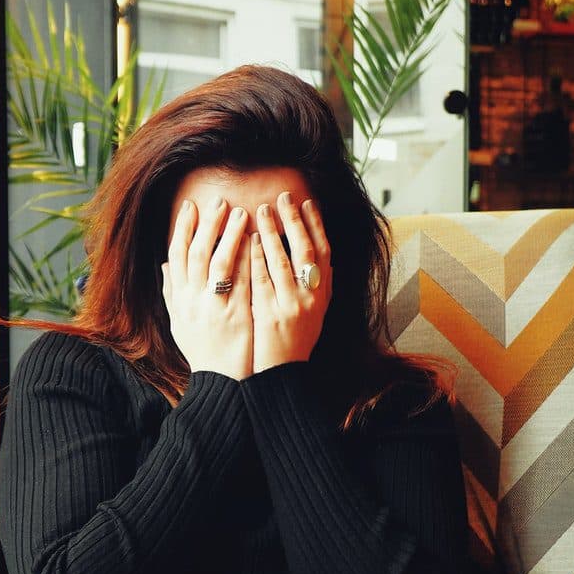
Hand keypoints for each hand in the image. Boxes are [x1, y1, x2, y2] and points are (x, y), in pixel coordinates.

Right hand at [161, 196, 253, 380]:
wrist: (221, 382)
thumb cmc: (203, 351)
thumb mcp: (179, 323)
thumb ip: (172, 293)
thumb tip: (165, 266)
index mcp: (179, 300)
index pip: (176, 255)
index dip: (183, 229)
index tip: (191, 206)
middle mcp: (192, 301)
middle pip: (197, 253)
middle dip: (207, 224)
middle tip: (218, 200)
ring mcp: (214, 308)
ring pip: (219, 262)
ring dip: (229, 234)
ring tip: (241, 212)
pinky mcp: (236, 316)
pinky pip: (241, 281)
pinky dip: (246, 258)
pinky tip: (256, 241)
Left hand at [249, 191, 332, 373]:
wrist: (281, 376)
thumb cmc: (294, 342)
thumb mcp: (313, 313)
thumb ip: (315, 287)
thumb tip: (322, 258)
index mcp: (322, 295)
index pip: (324, 252)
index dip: (317, 225)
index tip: (308, 202)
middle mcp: (312, 298)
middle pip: (307, 251)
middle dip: (295, 220)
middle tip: (283, 197)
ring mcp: (292, 306)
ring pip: (284, 261)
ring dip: (274, 232)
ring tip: (262, 210)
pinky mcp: (271, 314)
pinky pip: (263, 279)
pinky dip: (257, 257)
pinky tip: (250, 240)